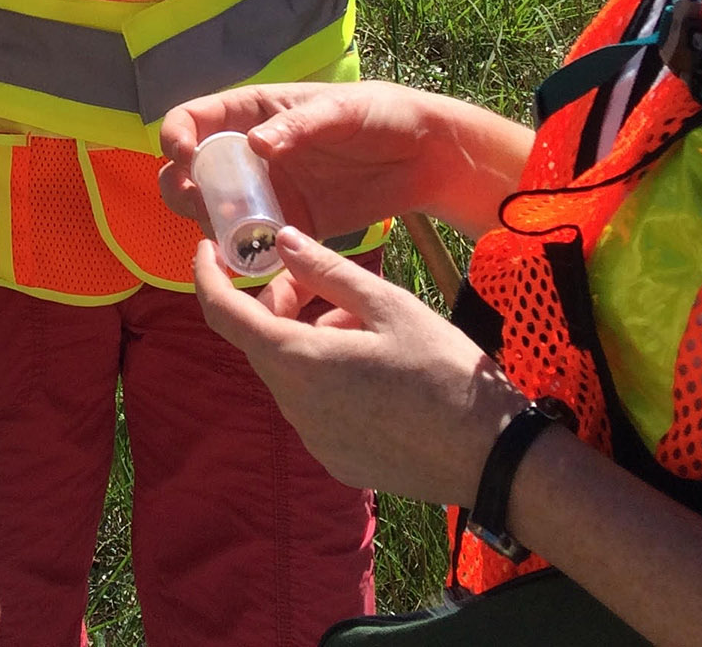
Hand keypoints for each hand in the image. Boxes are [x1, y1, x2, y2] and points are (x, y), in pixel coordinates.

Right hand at [158, 81, 466, 240]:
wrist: (423, 158)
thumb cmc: (379, 115)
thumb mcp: (340, 110)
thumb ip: (299, 126)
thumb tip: (254, 144)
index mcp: (252, 112)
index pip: (194, 119)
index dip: (176, 135)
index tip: (182, 154)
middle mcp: (248, 154)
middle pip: (189, 171)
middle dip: (181, 188)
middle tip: (201, 204)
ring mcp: (266, 192)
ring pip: (212, 210)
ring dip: (206, 223)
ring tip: (228, 234)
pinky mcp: (289, 226)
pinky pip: (252, 243)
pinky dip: (242, 254)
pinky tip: (248, 261)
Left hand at [194, 230, 525, 508]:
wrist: (495, 458)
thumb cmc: (444, 371)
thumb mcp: (388, 305)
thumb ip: (326, 271)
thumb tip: (281, 241)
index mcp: (298, 362)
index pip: (223, 314)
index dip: (207, 276)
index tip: (208, 248)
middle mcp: (293, 406)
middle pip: (261, 340)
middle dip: (279, 303)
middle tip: (322, 282)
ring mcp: (313, 439)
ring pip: (290, 371)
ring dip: (309, 340)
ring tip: (366, 326)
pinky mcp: (336, 459)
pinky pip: (313, 406)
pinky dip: (325, 377)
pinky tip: (375, 369)